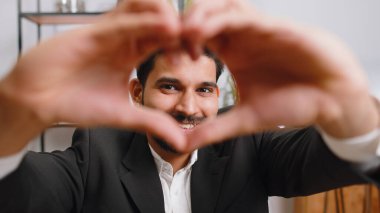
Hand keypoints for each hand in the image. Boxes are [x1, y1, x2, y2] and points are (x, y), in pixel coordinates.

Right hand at [0, 0, 185, 154]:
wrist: (39, 102)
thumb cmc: (75, 103)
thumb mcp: (123, 115)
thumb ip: (152, 122)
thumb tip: (180, 141)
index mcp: (131, 54)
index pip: (165, 39)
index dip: (184, 43)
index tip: (197, 57)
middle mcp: (123, 39)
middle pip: (159, 19)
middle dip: (181, 27)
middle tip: (196, 43)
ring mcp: (109, 33)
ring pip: (142, 8)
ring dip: (165, 16)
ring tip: (182, 34)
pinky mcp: (93, 32)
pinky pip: (122, 20)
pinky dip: (144, 21)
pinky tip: (165, 26)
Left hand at [181, 0, 378, 149]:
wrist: (331, 101)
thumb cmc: (293, 103)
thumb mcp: (244, 119)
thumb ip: (213, 129)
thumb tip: (181, 144)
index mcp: (232, 52)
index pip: (195, 37)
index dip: (176, 43)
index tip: (165, 58)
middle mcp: (242, 37)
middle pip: (203, 15)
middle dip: (182, 24)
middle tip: (167, 41)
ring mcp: (257, 30)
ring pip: (221, 6)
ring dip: (200, 16)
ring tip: (183, 34)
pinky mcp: (275, 27)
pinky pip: (244, 15)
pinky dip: (222, 19)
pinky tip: (206, 31)